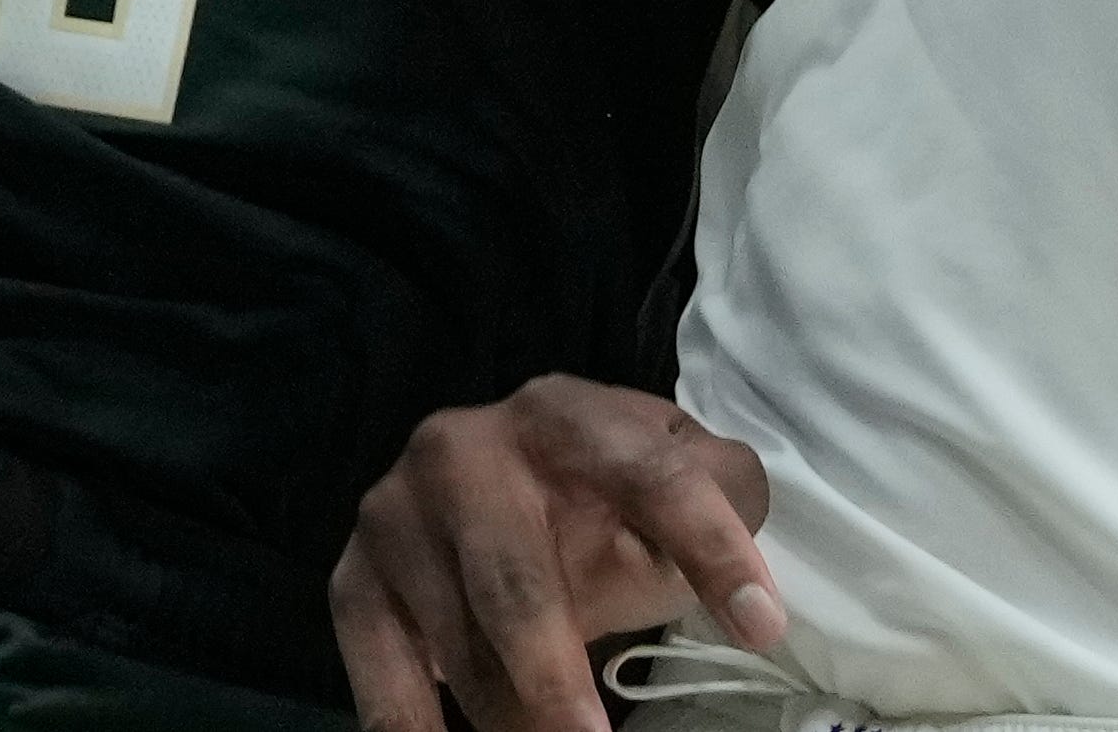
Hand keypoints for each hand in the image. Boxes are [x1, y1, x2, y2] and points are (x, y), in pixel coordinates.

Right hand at [331, 377, 786, 731]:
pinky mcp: (355, 577)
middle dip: (553, 677)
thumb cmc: (605, 490)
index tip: (762, 629)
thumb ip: (723, 504)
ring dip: (508, 719)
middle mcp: (464, 451)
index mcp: (566, 417)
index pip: (652, 478)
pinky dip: (412, 728)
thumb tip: (751, 606)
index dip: (712, 548)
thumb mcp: (675, 471)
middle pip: (517, 581)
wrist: (490, 473)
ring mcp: (397, 514)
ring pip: (457, 645)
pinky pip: (378, 671)